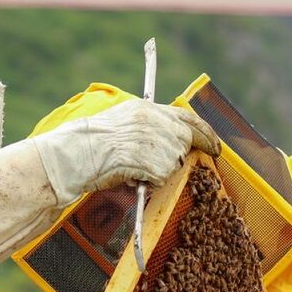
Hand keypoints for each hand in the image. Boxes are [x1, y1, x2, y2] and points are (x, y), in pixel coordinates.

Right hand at [32, 99, 220, 205]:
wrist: (75, 154)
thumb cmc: (91, 142)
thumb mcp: (122, 119)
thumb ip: (148, 123)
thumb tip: (170, 133)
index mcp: (147, 109)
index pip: (187, 118)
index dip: (205, 133)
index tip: (216, 145)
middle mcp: (154, 122)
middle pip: (184, 142)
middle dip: (179, 156)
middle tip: (161, 165)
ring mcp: (153, 142)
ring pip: (172, 163)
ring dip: (158, 171)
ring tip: (134, 168)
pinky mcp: (150, 162)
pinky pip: (160, 178)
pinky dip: (148, 183)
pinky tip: (131, 177)